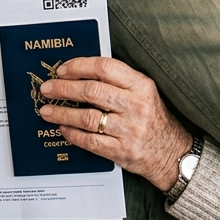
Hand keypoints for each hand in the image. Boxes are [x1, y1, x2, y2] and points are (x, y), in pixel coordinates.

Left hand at [38, 57, 192, 191]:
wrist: (172, 153)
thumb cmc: (154, 120)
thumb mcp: (145, 92)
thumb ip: (119, 81)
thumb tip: (81, 72)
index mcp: (141, 86)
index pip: (105, 68)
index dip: (79, 66)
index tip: (62, 70)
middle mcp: (136, 106)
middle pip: (91, 91)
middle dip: (63, 89)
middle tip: (47, 89)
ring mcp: (129, 130)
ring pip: (87, 117)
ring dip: (62, 113)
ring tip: (47, 111)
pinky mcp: (121, 150)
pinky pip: (90, 140)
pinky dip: (72, 134)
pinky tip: (63, 129)